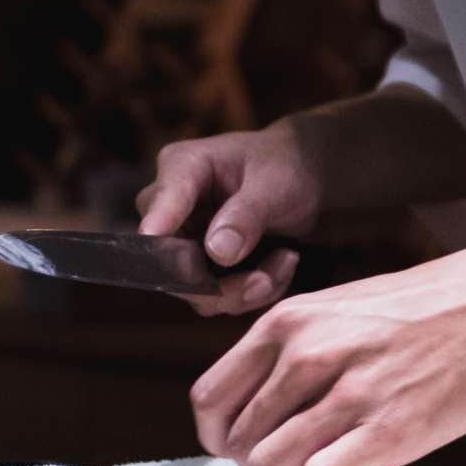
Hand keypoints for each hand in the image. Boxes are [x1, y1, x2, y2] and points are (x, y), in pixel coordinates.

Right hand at [136, 127, 321, 314]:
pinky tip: (280, 265)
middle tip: (267, 279)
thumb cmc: (287, 167)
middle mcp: (171, 208)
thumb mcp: (276, 185)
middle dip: (222, 284)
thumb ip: (247, 215)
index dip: (159, 231)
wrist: (306, 181)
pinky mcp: (199, 268)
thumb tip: (218, 253)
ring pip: (194, 291)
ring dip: (245, 290)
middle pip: (169, 262)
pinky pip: (215, 298)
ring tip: (286, 260)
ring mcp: (182, 241)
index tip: (166, 253)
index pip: (160, 203)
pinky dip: (253, 292)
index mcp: (182, 167)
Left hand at [190, 231, 465, 465]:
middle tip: (294, 465)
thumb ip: (295, 351)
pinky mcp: (389, 430)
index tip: (242, 446)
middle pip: (240, 443)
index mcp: (289, 323)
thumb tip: (262, 408)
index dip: (220, 436)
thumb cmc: (427, 307)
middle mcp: (308, 355)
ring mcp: (348, 393)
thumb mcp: (340, 308)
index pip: (211, 399)